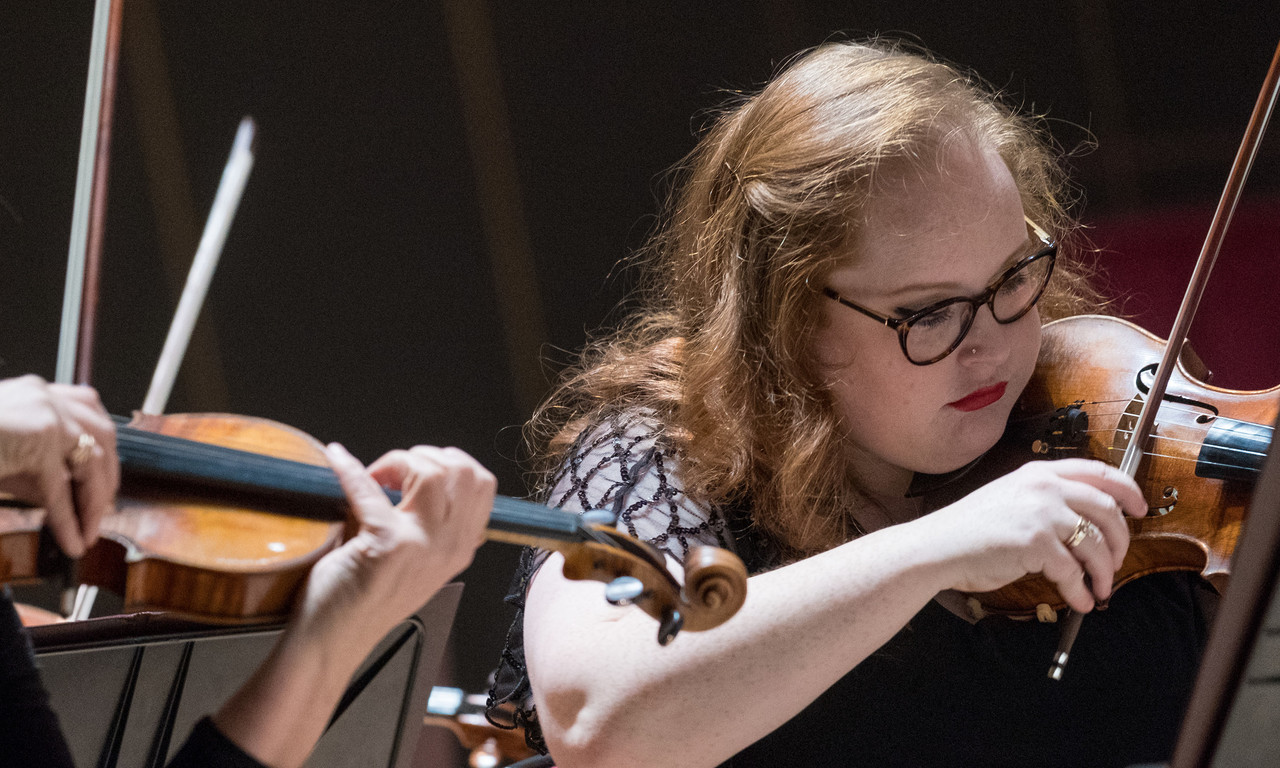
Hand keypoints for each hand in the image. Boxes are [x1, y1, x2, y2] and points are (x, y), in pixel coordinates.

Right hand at [0, 375, 117, 556]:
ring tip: (89, 531)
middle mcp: (43, 396)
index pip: (88, 414)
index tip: (104, 482)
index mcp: (35, 392)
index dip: (102, 451)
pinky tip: (73, 540)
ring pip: (90, 460)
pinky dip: (69, 519)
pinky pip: (60, 488)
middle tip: (101, 511)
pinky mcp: (38, 437)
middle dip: (107, 476)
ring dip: (93, 501)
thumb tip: (70, 499)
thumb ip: (37, 468)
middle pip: (101, 434)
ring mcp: (43, 413)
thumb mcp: (7, 456)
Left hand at [295, 443, 493, 645]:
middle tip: (393, 471)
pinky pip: (371, 488)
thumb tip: (411, 472)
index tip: (418, 468)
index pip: (482, 484)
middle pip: (463, 471)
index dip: (449, 462)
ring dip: (397, 461)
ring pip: (432, 472)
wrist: (332, 642)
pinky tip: (337, 460)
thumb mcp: (416, 560)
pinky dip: (349, 468)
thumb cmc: (363, 600)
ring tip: (374, 475)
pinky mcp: (387, 545)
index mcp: (459, 549)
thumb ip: (429, 524)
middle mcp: (449, 548)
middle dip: (425, 455)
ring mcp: (422, 546)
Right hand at [923, 458, 1146, 612]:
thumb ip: (1046, 500)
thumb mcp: (1011, 498)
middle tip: (1117, 562)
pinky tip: (1080, 601)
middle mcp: (1045, 487)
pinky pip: (1073, 572)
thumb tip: (1085, 524)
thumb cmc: (970, 529)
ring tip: (1099, 589)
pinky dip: (1080, 591)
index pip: (1100, 472)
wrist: (938, 546)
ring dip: (1104, 573)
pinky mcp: (1037, 543)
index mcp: (1040, 473)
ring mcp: (1042, 513)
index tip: (1140, 509)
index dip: (1128, 491)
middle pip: (1107, 510)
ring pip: (1096, 545)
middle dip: (1120, 542)